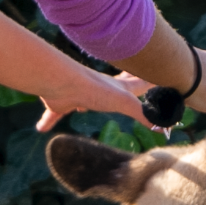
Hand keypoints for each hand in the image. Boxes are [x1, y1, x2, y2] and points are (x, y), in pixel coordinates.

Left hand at [34, 68, 148, 132]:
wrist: (61, 83)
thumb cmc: (95, 90)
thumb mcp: (125, 103)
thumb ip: (144, 115)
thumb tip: (164, 128)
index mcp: (119, 89)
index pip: (139, 83)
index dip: (150, 80)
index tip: (159, 76)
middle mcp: (100, 90)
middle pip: (116, 86)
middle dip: (126, 83)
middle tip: (132, 80)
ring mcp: (80, 95)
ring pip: (85, 99)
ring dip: (86, 102)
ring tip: (85, 107)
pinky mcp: (61, 104)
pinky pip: (54, 114)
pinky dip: (48, 120)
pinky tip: (41, 128)